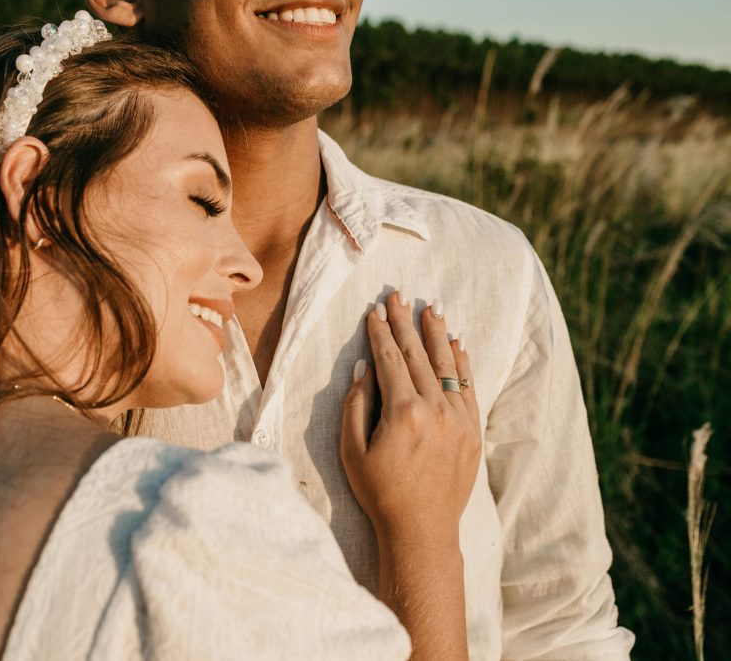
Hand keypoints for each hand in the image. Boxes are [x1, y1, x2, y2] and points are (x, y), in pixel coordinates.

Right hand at [341, 291, 480, 548]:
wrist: (422, 529)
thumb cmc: (380, 491)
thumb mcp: (352, 450)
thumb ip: (356, 404)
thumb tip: (363, 367)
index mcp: (403, 411)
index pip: (389, 360)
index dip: (380, 333)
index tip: (374, 311)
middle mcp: (435, 409)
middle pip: (417, 355)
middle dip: (405, 323)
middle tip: (398, 296)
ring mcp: (458, 419)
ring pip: (447, 365)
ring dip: (436, 334)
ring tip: (430, 308)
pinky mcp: (472, 430)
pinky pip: (468, 386)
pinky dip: (463, 362)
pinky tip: (456, 343)